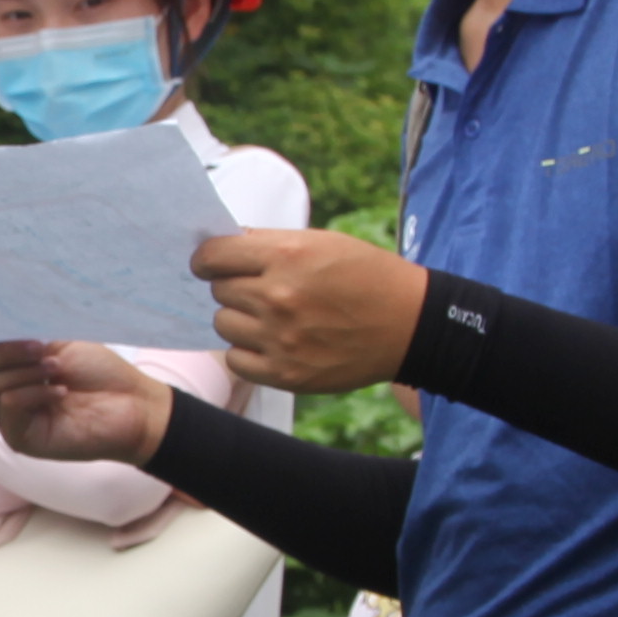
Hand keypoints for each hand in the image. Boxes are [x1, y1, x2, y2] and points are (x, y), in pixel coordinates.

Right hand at [0, 335, 172, 467]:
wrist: (134, 405)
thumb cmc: (100, 373)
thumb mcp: (58, 343)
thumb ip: (21, 334)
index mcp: (9, 367)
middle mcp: (3, 393)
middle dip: (3, 352)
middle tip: (40, 347)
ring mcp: (10, 419)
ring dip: (20, 372)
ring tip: (55, 368)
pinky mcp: (21, 440)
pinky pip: (9, 408)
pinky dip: (32, 393)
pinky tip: (61, 392)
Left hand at [195, 226, 431, 396]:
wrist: (410, 325)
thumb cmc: (366, 276)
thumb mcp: (322, 243)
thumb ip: (269, 245)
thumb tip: (220, 250)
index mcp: (286, 256)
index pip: (212, 255)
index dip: (208, 259)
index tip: (211, 264)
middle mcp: (278, 297)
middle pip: (219, 291)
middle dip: (233, 287)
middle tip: (261, 291)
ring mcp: (280, 339)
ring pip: (224, 325)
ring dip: (240, 320)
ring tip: (272, 317)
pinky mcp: (286, 373)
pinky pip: (237, 361)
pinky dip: (247, 352)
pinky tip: (272, 343)